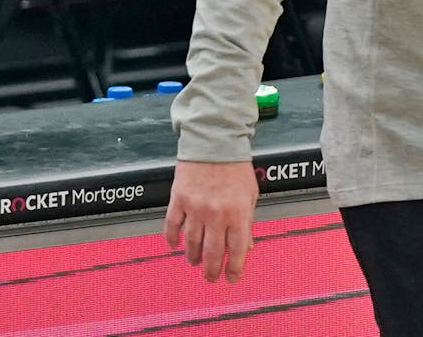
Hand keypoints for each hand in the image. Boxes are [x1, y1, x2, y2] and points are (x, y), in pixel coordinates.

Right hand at [163, 160, 258, 282]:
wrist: (215, 143)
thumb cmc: (236, 168)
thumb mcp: (250, 195)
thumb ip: (248, 221)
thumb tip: (247, 246)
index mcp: (238, 212)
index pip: (237, 249)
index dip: (234, 267)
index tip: (231, 278)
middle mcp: (216, 214)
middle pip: (212, 251)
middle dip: (212, 269)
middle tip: (211, 278)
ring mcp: (195, 208)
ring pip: (191, 243)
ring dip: (193, 256)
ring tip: (194, 262)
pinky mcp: (178, 200)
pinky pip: (172, 226)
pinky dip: (172, 239)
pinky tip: (175, 245)